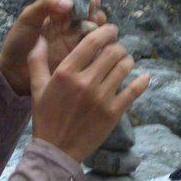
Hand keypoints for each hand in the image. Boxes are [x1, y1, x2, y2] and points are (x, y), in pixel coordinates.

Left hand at [0, 0, 105, 95]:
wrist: (16, 71)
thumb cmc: (19, 41)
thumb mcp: (28, 18)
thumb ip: (46, 4)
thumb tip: (70, 3)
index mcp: (57, 5)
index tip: (81, 1)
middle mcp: (70, 17)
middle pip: (93, 4)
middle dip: (93, 6)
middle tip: (87, 16)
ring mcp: (77, 34)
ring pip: (98, 21)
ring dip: (98, 22)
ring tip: (89, 29)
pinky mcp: (81, 51)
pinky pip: (97, 41)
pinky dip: (100, 38)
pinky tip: (93, 41)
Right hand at [27, 23, 150, 162]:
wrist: (56, 151)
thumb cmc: (46, 117)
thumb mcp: (37, 87)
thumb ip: (37, 60)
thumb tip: (39, 37)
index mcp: (66, 72)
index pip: (93, 41)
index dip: (106, 31)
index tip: (111, 30)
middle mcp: (85, 82)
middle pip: (113, 52)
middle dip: (118, 46)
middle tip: (117, 49)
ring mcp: (101, 98)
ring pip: (124, 68)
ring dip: (128, 61)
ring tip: (125, 62)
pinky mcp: (113, 113)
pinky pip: (133, 91)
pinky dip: (141, 82)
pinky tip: (144, 77)